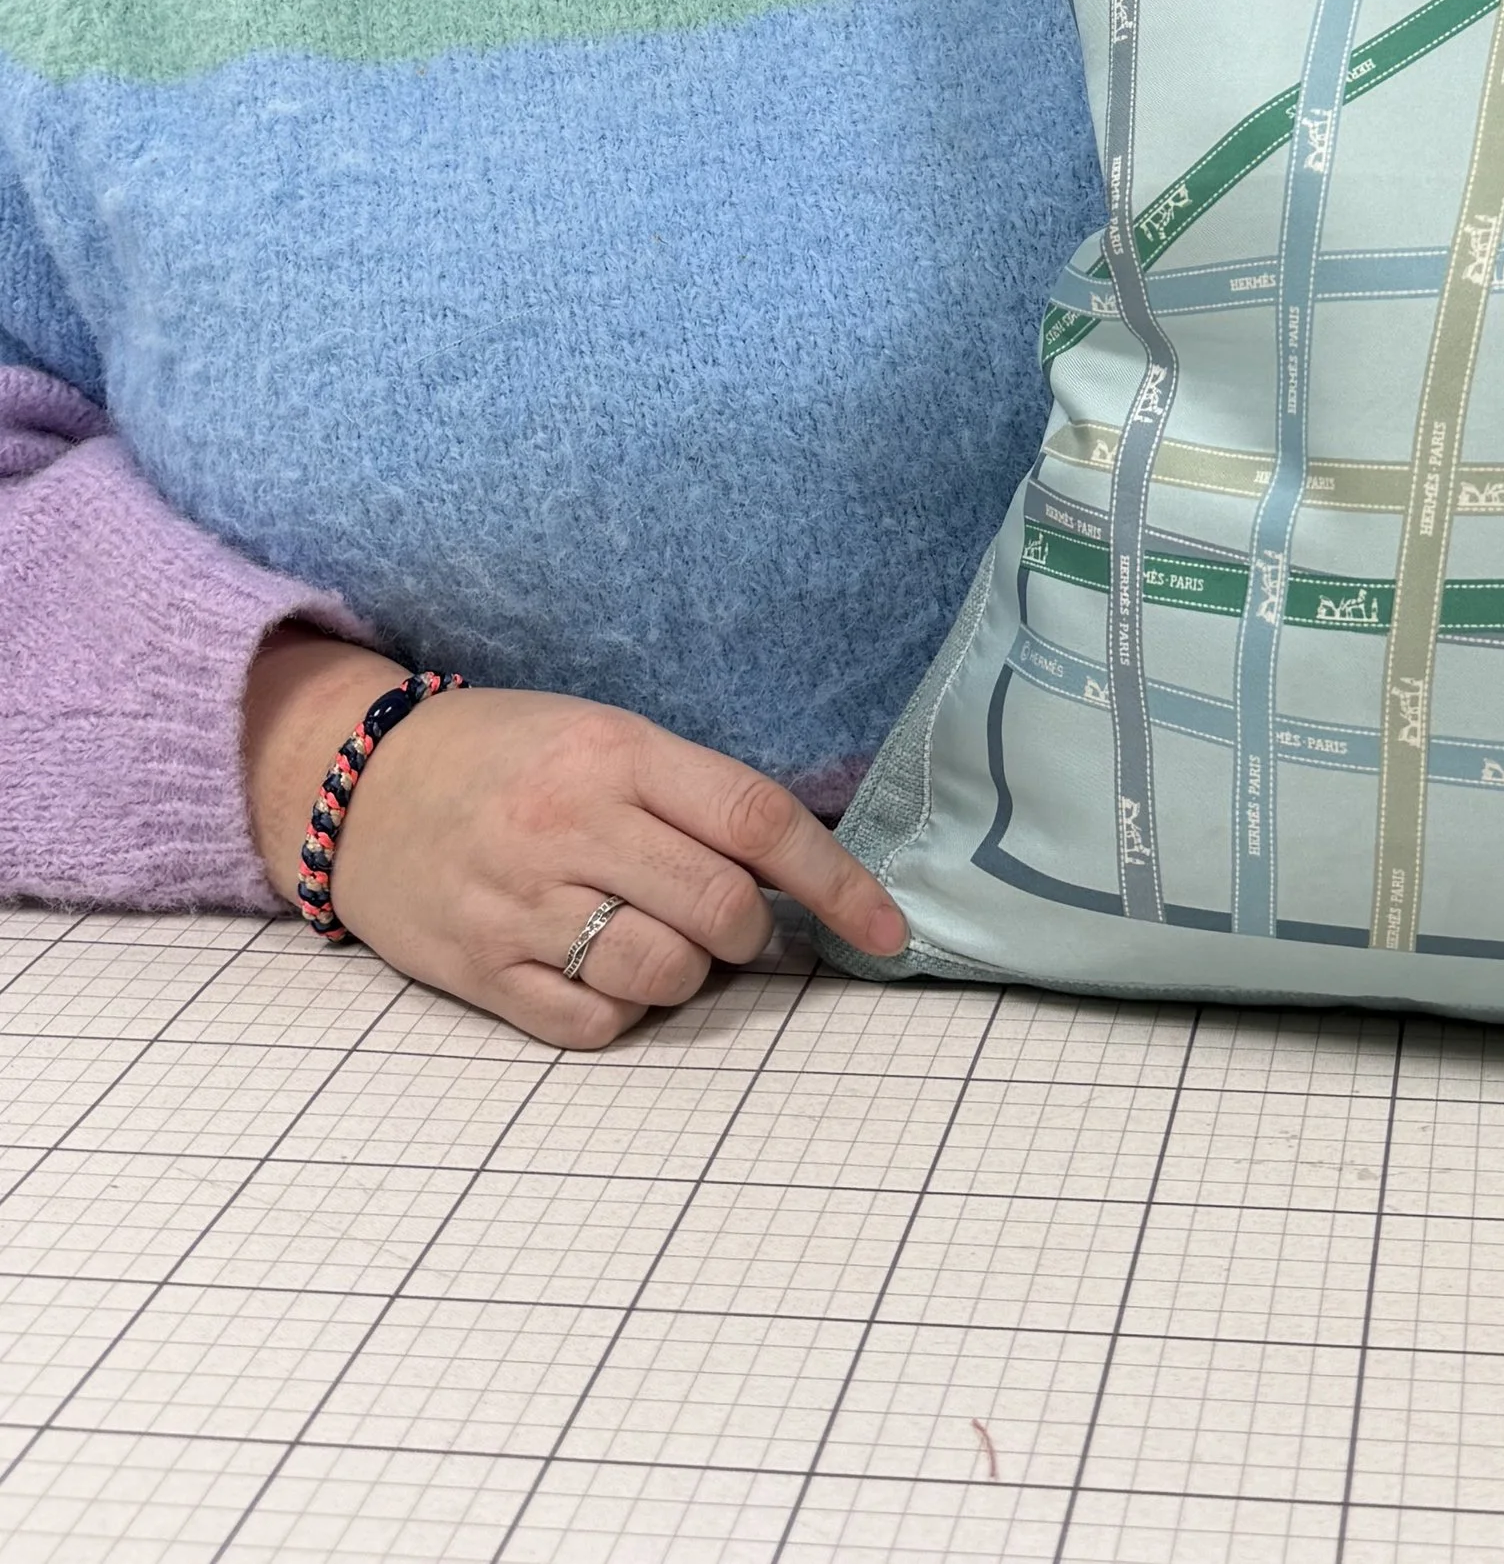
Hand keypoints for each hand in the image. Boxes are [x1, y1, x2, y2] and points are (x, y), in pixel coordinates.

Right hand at [243, 628, 907, 1045]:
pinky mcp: (479, 972)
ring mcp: (521, 904)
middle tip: (742, 928)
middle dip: (756, 933)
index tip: (888, 931)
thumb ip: (696, 797)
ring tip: (665, 943)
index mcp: (617, 753)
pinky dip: (625, 1010)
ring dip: (691, 974)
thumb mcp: (606, 737)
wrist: (359, 785)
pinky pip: (596, 1022)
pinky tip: (607, 972)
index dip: (839, 881)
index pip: (758, 818)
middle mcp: (572, 825)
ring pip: (665, 973)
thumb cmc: (509, 756)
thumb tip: (800, 874)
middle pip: (721, 908)